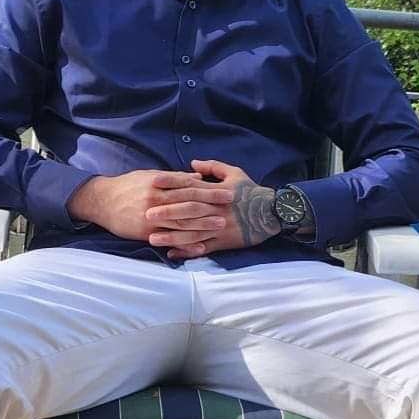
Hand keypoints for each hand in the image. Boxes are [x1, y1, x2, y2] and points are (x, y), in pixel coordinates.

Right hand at [69, 169, 233, 244]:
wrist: (101, 201)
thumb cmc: (128, 186)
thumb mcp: (149, 175)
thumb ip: (174, 177)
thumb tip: (198, 176)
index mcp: (158, 182)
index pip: (189, 186)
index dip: (209, 188)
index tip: (227, 191)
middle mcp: (155, 199)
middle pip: (188, 203)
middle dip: (211, 205)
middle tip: (230, 207)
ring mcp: (150, 217)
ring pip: (181, 222)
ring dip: (203, 224)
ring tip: (220, 225)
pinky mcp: (145, 232)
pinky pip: (169, 239)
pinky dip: (185, 243)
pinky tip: (200, 246)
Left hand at [145, 159, 281, 259]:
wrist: (272, 213)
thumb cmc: (251, 192)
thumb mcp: (235, 173)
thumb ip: (213, 167)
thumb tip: (192, 165)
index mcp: (216, 192)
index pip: (189, 186)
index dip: (170, 184)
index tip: (152, 182)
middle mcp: (216, 210)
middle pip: (188, 211)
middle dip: (166, 213)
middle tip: (146, 214)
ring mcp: (219, 228)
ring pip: (192, 233)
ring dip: (171, 237)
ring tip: (152, 239)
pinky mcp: (223, 243)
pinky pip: (203, 249)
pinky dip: (187, 252)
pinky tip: (172, 254)